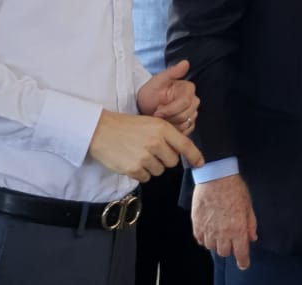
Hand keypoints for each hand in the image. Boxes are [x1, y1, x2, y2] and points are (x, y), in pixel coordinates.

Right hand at [87, 110, 204, 181]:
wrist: (100, 130)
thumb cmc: (127, 126)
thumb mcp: (151, 123)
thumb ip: (167, 135)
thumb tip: (182, 151)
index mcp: (162, 128)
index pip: (185, 145)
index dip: (195, 156)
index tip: (200, 163)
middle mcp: (156, 142)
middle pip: (172, 162)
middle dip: (165, 160)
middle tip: (151, 151)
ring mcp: (144, 156)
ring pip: (159, 171)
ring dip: (151, 167)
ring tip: (138, 154)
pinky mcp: (133, 168)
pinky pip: (146, 178)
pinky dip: (140, 173)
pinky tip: (131, 161)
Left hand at [138, 59, 199, 133]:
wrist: (145, 104)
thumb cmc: (150, 92)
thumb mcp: (157, 80)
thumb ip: (172, 72)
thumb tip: (185, 63)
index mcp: (188, 89)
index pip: (184, 103)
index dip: (170, 109)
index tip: (157, 111)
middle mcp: (193, 101)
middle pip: (186, 115)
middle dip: (169, 117)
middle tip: (156, 115)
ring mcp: (192, 113)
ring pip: (185, 124)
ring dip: (170, 124)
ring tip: (160, 118)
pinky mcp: (189, 123)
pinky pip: (185, 131)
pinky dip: (174, 130)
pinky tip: (165, 124)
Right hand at [193, 175, 259, 268]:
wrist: (216, 177)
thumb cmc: (234, 188)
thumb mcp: (248, 205)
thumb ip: (250, 224)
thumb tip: (252, 237)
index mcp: (237, 229)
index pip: (240, 254)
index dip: (243, 261)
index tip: (243, 263)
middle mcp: (222, 233)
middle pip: (224, 252)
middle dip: (230, 249)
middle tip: (232, 240)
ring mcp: (208, 229)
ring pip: (211, 247)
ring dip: (217, 243)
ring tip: (220, 233)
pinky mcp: (197, 224)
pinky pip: (200, 239)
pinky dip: (205, 238)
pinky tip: (209, 230)